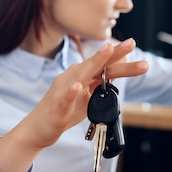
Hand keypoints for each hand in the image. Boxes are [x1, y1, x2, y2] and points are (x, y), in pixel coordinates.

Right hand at [0, 39, 147, 171]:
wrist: (38, 128)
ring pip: (82, 75)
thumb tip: (120, 67)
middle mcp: (73, 78)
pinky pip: (66, 98)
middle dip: (114, 53)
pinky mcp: (58, 106)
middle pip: (97, 64)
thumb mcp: (89, 96)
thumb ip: (103, 82)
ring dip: (96, 62)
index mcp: (82, 75)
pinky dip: (72, 92)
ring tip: (108, 50)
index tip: (133, 43)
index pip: (104, 63)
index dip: (118, 54)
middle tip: (132, 43)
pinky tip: (79, 86)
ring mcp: (64, 90)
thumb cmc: (65, 110)